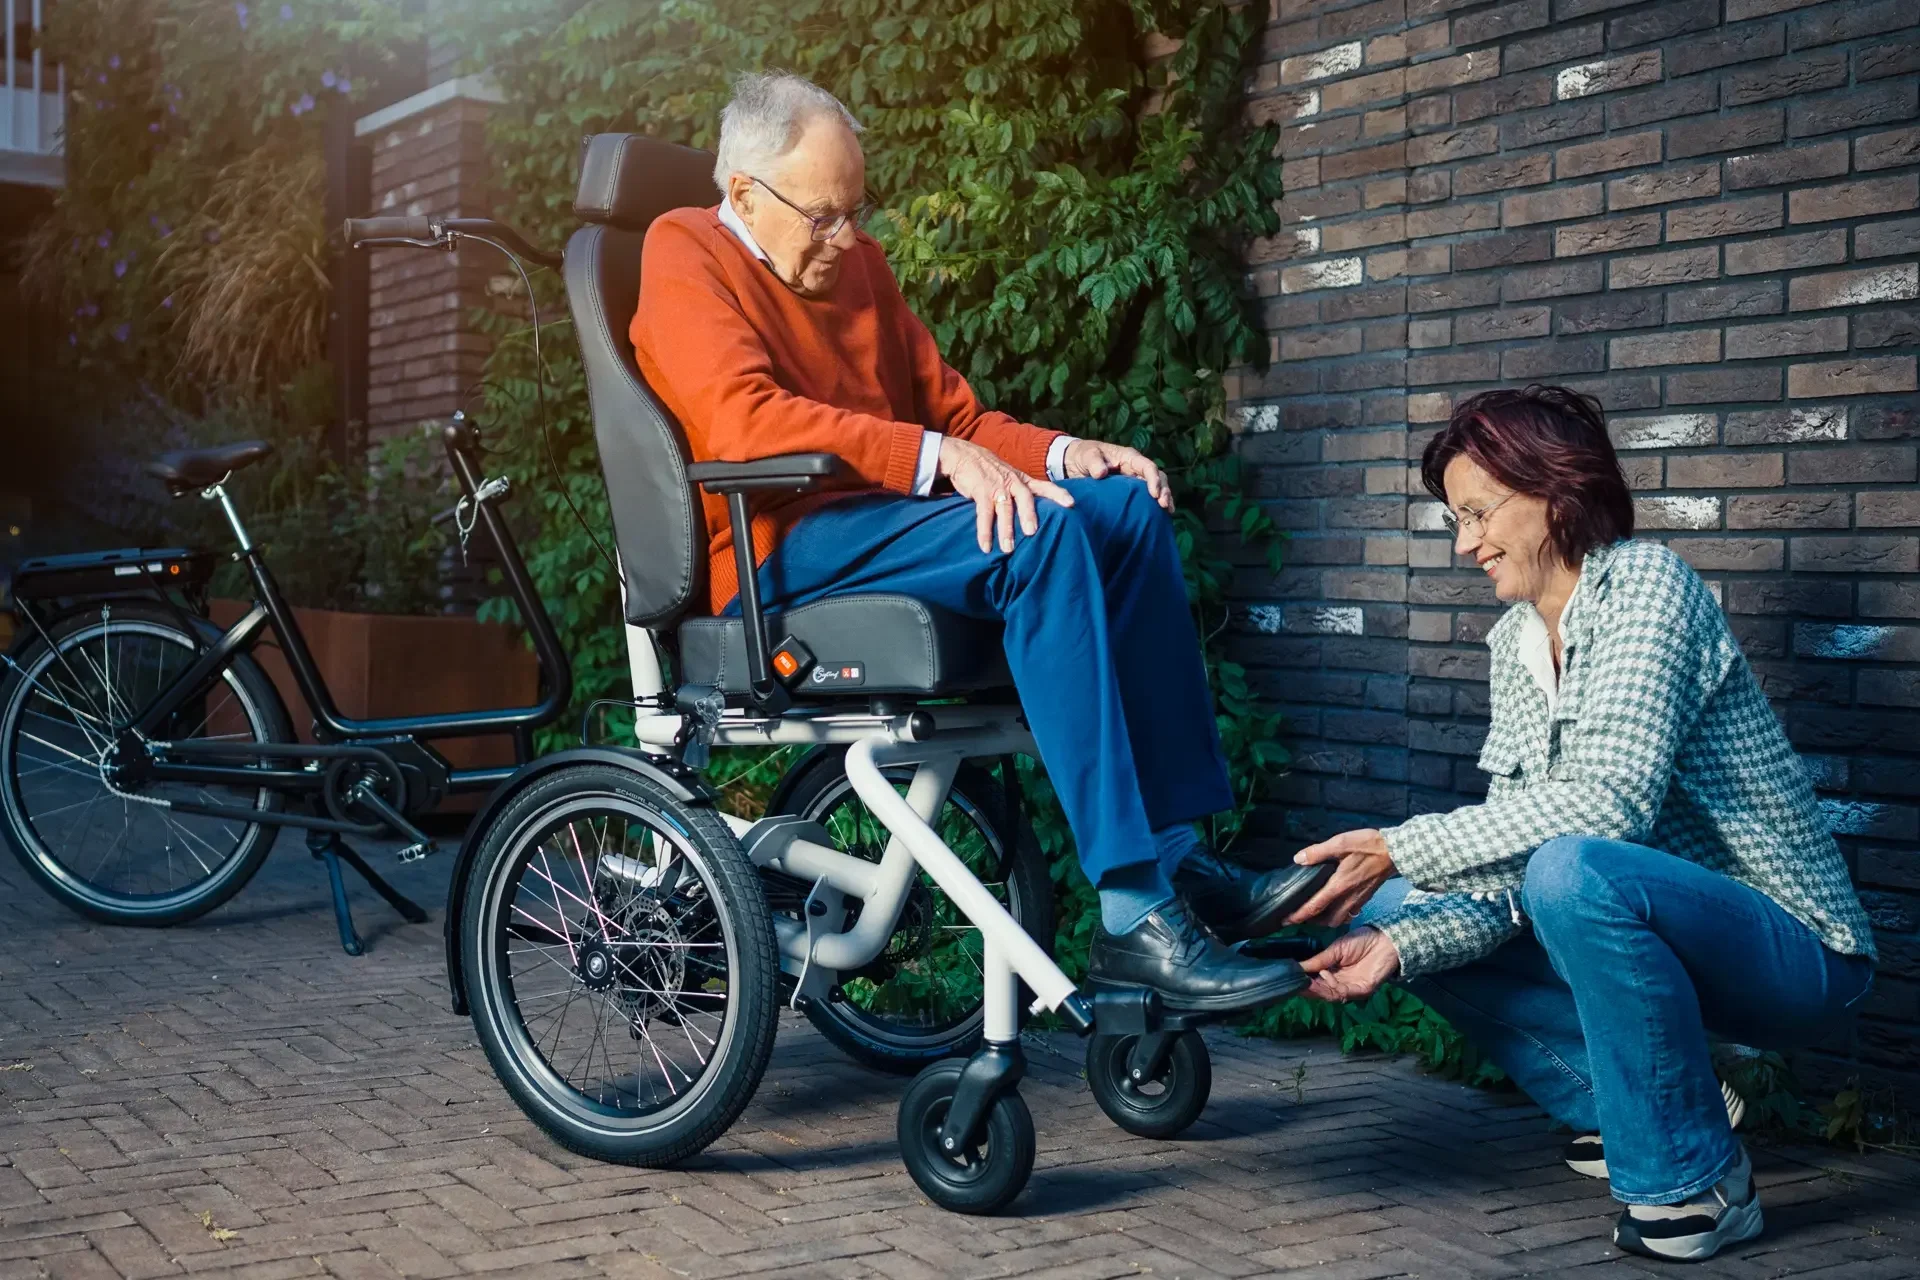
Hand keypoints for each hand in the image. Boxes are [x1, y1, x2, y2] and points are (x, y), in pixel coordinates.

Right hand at [938, 436, 1074, 552]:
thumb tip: (1034, 515)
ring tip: (1008, 549)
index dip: (1058, 494)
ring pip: (1003, 509)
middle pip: (1024, 497)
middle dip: (1029, 514)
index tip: (1071, 503)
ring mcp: (996, 486)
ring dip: (1005, 529)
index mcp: (1022, 480)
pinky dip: (984, 532)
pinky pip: (983, 514)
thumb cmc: (990, 471)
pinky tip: (986, 547)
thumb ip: (1021, 492)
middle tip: (1032, 532)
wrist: (963, 455)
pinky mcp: (980, 492)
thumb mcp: (1009, 476)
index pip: (1044, 486)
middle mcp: (1012, 482)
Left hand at [1063, 439, 1173, 511]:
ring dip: (1163, 498)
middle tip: (1164, 506)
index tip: (1154, 495)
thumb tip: (1101, 473)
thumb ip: (1094, 462)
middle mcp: (1136, 468)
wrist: (1077, 463)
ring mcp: (1135, 480)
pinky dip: (1154, 506)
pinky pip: (1146, 498)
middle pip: (1158, 477)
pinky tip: (1162, 516)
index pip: (1148, 467)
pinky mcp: (1131, 491)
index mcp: (1129, 458)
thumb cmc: (1085, 455)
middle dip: (1163, 491)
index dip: (1154, 480)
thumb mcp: (1088, 455)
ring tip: (1168, 512)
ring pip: (1156, 488)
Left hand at [1284, 828, 1394, 926]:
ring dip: (1324, 921)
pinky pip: (1349, 914)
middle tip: (1298, 917)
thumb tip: (1299, 859)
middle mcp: (1348, 897)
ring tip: (1313, 913)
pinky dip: (1339, 915)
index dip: (1298, 916)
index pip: (1314, 907)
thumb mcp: (1340, 843)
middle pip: (1326, 920)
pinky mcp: (1365, 898)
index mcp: (1338, 885)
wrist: (1395, 852)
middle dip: (1310, 922)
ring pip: (1338, 920)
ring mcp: (1358, 900)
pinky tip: (1334, 906)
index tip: (1285, 920)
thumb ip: (1318, 852)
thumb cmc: (1369, 845)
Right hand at [1301, 927, 1400, 1002]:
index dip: (1303, 980)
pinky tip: (1325, 974)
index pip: (1315, 982)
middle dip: (1307, 988)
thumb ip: (1318, 960)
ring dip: (1317, 988)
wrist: (1384, 939)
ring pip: (1330, 995)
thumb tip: (1298, 966)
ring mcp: (1351, 988)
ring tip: (1306, 980)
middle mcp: (1341, 984)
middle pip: (1321, 991)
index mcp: (1333, 974)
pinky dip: (1332, 984)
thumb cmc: (1362, 941)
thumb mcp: (1335, 949)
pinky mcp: (1362, 990)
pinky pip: (1344, 992)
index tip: (1290, 976)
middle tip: (1295, 983)